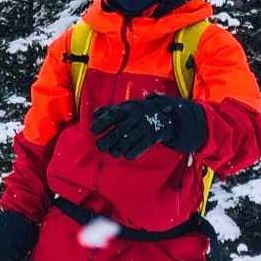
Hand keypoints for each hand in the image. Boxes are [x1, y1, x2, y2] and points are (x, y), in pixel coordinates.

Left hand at [90, 94, 206, 160]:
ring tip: (112, 151)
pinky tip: (125, 154)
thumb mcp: (125, 106)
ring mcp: (144, 128)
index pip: (111, 116)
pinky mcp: (152, 138)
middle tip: (100, 145)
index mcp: (127, 108)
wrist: (167, 115)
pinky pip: (139, 149)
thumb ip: (109, 110)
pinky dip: (130, 154)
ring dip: (116, 149)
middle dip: (106, 141)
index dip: (100, 124)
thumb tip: (94, 115)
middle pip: (118, 132)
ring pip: (127, 142)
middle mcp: (135, 118)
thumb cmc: (139, 112)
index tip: (93, 130)